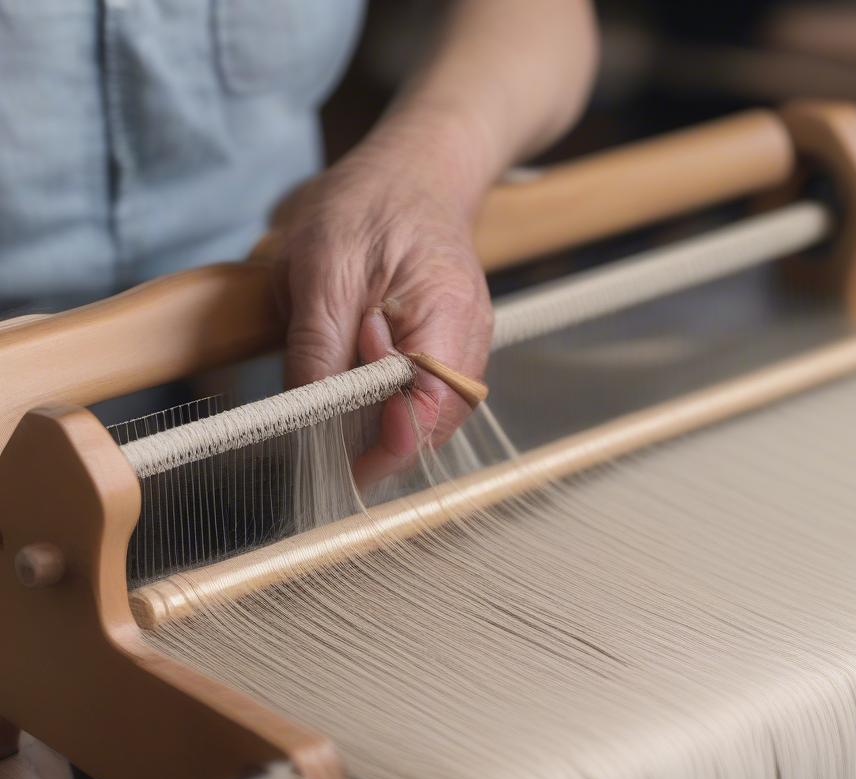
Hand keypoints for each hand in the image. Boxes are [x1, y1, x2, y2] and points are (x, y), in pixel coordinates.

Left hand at [273, 127, 493, 487]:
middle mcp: (470, 340)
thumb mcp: (320, 267)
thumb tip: (306, 418)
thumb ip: (318, 347)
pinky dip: (389, 398)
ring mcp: (466, 344)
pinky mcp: (453, 345)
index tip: (332, 456)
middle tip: (328, 400)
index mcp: (447, 318)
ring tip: (346, 369)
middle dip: (376, 432)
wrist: (414, 166)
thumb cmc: (367, 204)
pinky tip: (363, 368)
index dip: (381, 446)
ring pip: (427, 417)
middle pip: (430, 427)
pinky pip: (424, 394)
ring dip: (380, 416)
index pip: (427, 415)